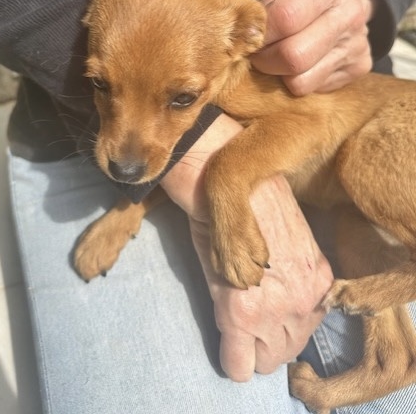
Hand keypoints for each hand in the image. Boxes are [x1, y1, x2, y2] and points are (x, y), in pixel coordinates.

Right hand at [160, 115, 333, 378]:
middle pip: (289, 350)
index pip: (307, 329)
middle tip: (245, 319)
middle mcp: (306, 296)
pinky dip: (231, 358)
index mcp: (317, 276)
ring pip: (267, 361)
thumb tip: (272, 298)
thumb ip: (284, 274)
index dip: (281, 323)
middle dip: (267, 341)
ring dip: (249, 348)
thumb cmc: (241, 195)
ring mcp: (277, 305)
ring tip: (235, 321)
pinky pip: (238, 363)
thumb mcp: (277, 237)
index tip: (263, 312)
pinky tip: (226, 343)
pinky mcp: (242, 311)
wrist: (214, 169)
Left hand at [251, 0, 377, 94]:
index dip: (259, 32)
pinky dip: (297, 79)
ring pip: (301, 81)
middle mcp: (350, 14)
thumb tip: (250, 34)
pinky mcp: (359, 68)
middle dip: (264, 59)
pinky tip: (300, 60)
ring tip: (278, 54)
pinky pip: (313, 89)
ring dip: (279, 73)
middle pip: (293, 56)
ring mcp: (357, 45)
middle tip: (258, 52)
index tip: (250, 34)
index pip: (285, 18)